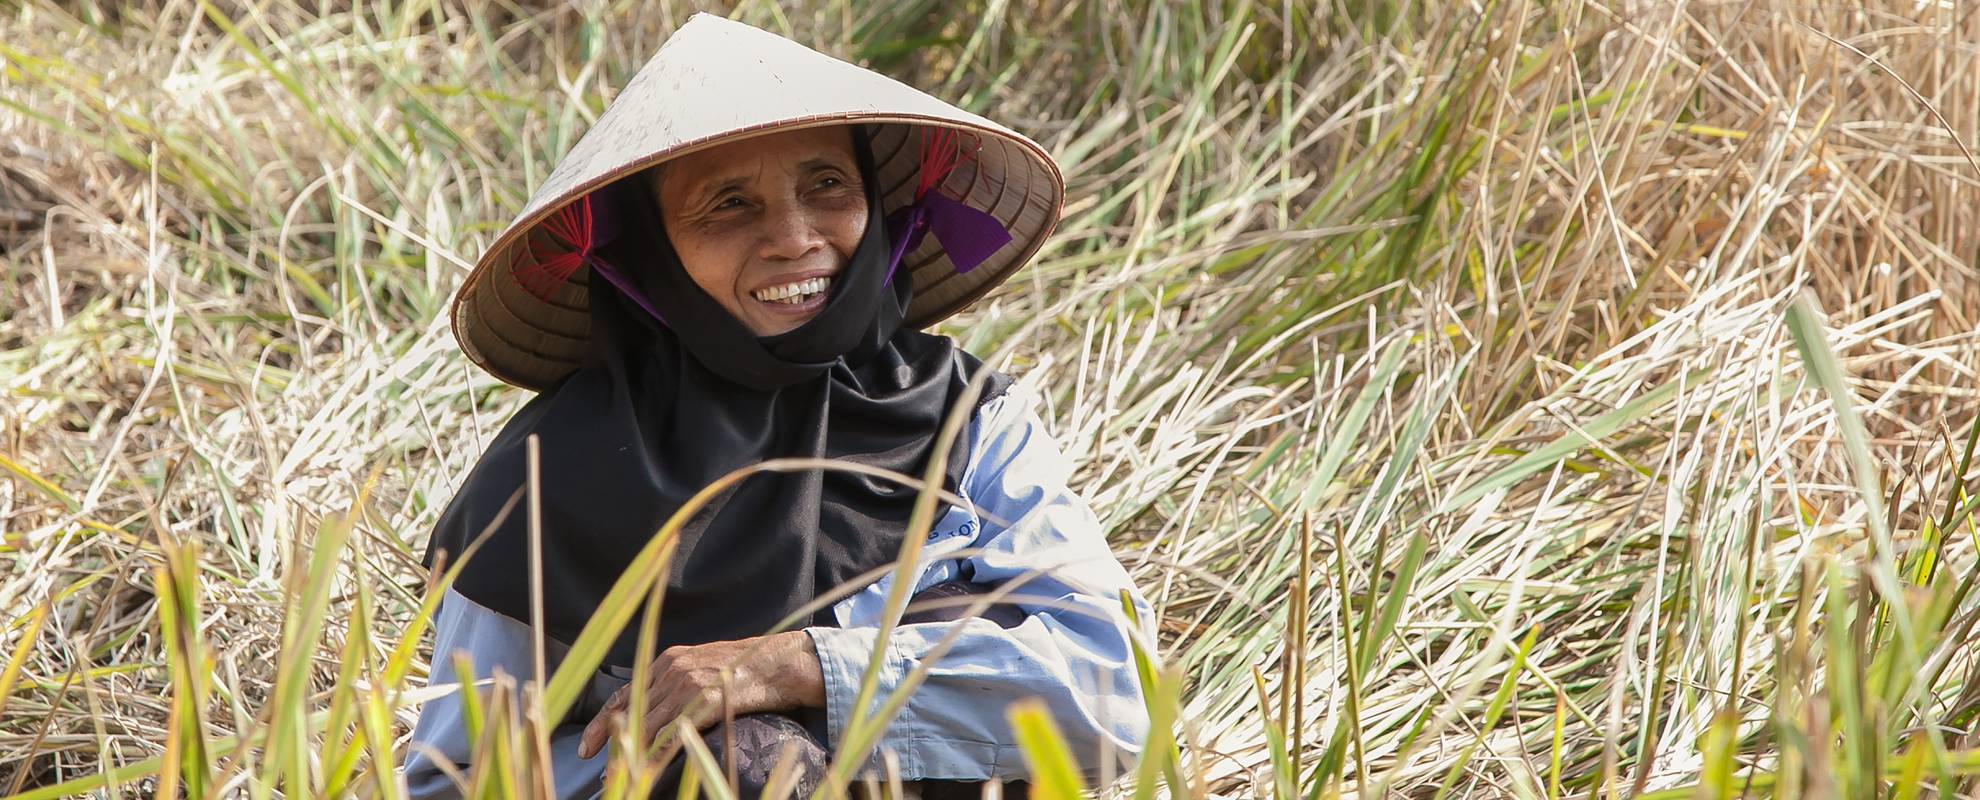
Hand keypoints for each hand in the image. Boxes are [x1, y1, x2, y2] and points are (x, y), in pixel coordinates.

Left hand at [576, 631, 824, 758]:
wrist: (780, 662)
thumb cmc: (745, 668)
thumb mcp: (702, 664)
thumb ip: (676, 680)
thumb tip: (654, 704)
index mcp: (669, 660)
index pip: (626, 693)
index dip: (604, 720)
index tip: (587, 743)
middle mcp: (674, 670)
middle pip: (630, 709)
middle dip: (607, 736)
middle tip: (589, 758)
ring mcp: (690, 685)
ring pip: (649, 723)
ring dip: (630, 750)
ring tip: (615, 772)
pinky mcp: (708, 701)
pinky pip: (675, 732)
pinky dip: (658, 751)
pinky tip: (647, 767)